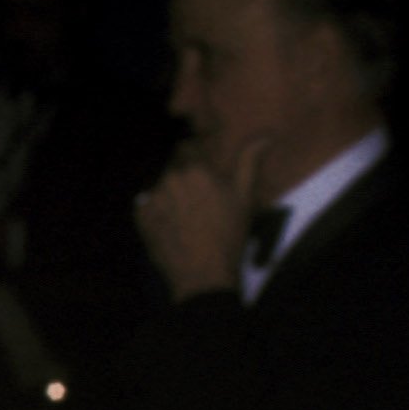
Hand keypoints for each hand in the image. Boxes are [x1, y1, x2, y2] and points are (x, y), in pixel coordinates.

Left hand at [135, 135, 267, 298]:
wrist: (203, 273)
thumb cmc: (228, 234)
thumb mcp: (244, 195)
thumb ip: (250, 161)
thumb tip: (266, 136)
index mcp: (196, 170)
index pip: (186, 149)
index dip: (194, 159)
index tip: (200, 175)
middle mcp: (171, 179)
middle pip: (172, 170)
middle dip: (182, 180)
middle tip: (196, 204)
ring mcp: (153, 199)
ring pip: (159, 187)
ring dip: (169, 196)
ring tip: (185, 219)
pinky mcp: (141, 218)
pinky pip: (146, 206)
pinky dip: (156, 213)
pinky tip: (171, 227)